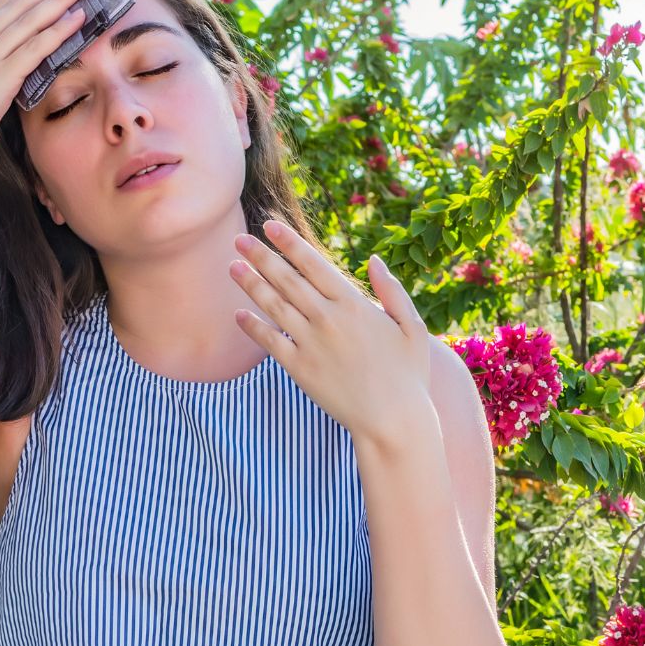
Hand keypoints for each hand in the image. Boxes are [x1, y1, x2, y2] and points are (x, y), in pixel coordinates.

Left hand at [230, 218, 433, 442]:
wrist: (393, 420)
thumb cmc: (408, 374)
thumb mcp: (412, 327)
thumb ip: (392, 291)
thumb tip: (374, 260)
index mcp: (354, 304)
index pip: (313, 264)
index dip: (289, 242)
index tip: (270, 225)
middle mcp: (327, 319)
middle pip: (286, 279)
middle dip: (261, 256)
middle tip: (239, 238)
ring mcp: (310, 344)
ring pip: (273, 306)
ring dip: (250, 284)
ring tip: (232, 266)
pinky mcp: (299, 369)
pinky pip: (270, 342)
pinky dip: (253, 327)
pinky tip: (239, 314)